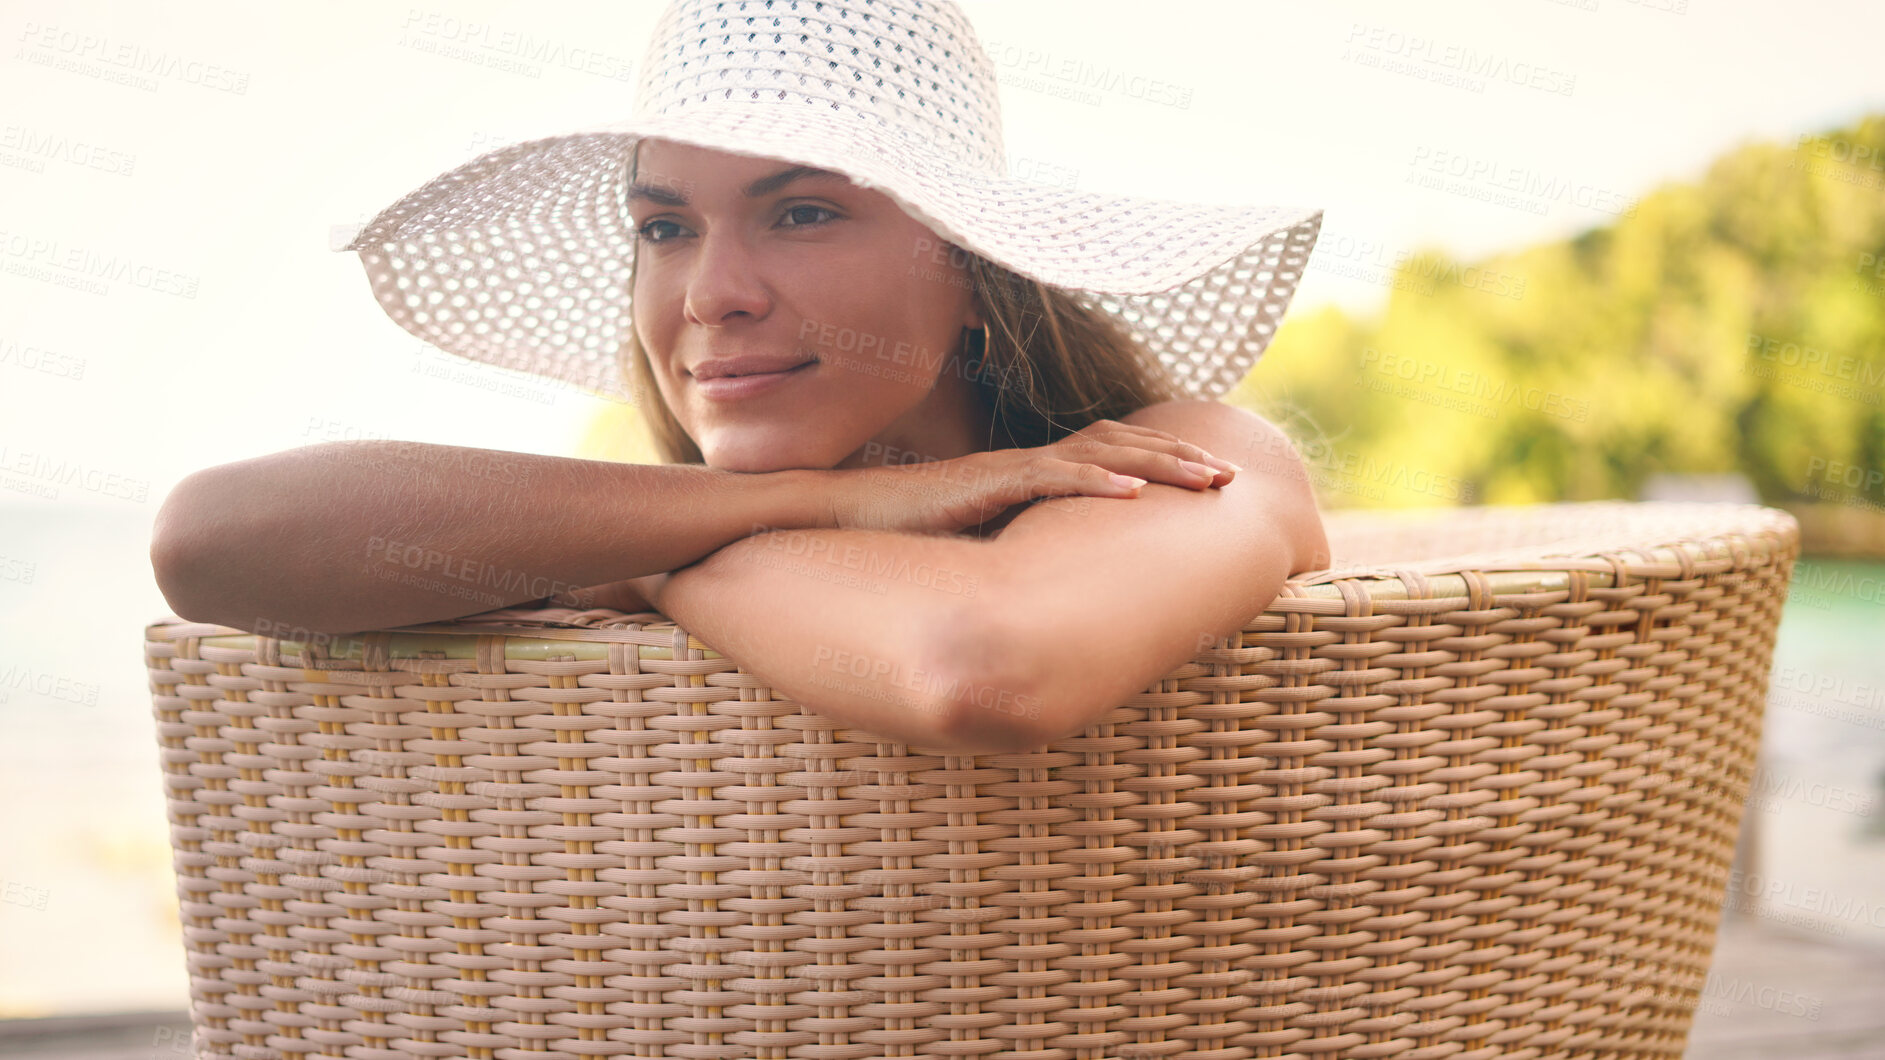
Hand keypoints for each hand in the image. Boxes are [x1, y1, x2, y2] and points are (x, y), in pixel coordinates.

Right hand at [820, 418, 1240, 536]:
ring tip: (1206, 479)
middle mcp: (1020, 465)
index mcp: (1020, 475)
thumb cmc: (892, 537)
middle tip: (1228, 475)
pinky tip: (1136, 495)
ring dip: (1158, 465)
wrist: (832, 517)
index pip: (1101, 457)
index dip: (1154, 462)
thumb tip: (1038, 584)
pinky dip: (1098, 484)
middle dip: (1176, 458)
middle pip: (1116, 447)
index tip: (1200, 479)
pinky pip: (1050, 478)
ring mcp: (1004, 470)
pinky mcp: (983, 484)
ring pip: (1098, 456)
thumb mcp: (966, 546)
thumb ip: (1005, 552)